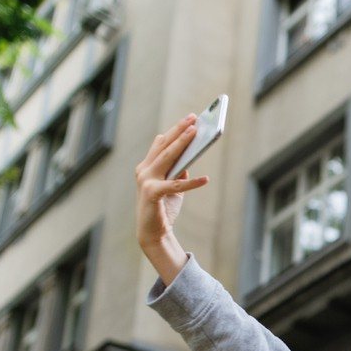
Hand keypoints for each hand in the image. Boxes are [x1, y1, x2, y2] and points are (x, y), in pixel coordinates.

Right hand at [134, 113, 210, 247]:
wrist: (152, 232)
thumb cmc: (162, 208)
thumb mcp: (172, 187)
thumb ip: (178, 172)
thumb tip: (189, 159)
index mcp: (146, 166)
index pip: (161, 143)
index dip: (175, 130)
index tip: (189, 119)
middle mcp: (143, 170)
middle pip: (164, 145)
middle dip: (180, 130)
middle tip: (194, 118)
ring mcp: (146, 180)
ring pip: (167, 157)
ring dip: (182, 143)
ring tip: (196, 133)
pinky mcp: (152, 193)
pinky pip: (176, 185)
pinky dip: (192, 182)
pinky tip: (206, 179)